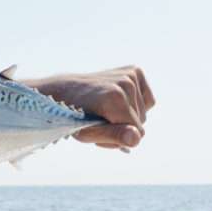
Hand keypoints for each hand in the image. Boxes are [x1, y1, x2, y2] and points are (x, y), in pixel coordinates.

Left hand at [27, 67, 155, 149]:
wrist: (63, 90)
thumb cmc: (71, 115)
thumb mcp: (87, 133)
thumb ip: (113, 136)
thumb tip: (136, 138)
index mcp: (114, 98)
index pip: (135, 133)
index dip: (117, 139)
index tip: (97, 131)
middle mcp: (125, 83)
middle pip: (141, 123)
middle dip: (122, 127)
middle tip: (98, 121)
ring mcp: (130, 75)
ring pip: (144, 113)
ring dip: (126, 117)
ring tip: (104, 111)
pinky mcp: (134, 71)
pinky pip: (148, 100)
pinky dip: (135, 105)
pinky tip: (117, 102)